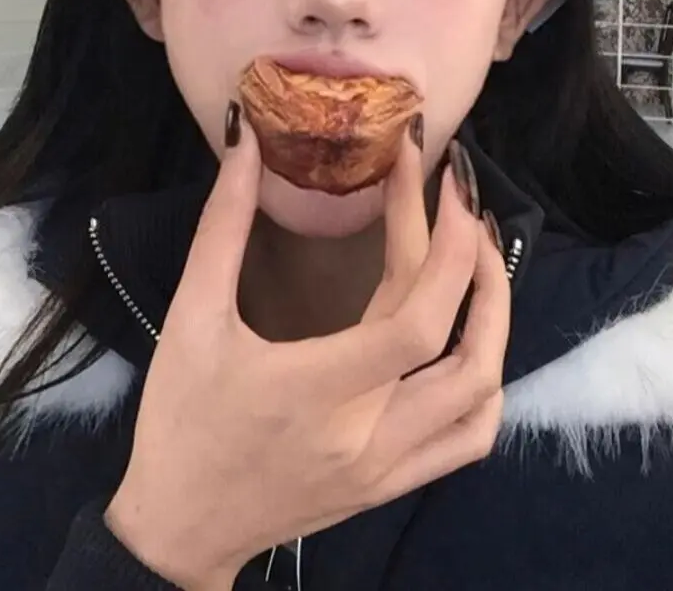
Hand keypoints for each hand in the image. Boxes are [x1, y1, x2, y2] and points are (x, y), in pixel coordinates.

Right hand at [105, 106, 510, 589]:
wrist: (178, 530)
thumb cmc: (179, 422)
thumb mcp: (190, 320)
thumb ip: (221, 228)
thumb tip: (247, 142)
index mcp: (315, 392)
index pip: (416, 322)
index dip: (440, 242)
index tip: (434, 177)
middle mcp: (367, 436)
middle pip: (461, 349)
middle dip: (475, 260)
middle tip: (460, 200)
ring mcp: (389, 468)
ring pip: (481, 395)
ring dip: (494, 319)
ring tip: (476, 257)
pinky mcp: (394, 485)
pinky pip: (470, 438)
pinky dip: (486, 381)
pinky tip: (472, 338)